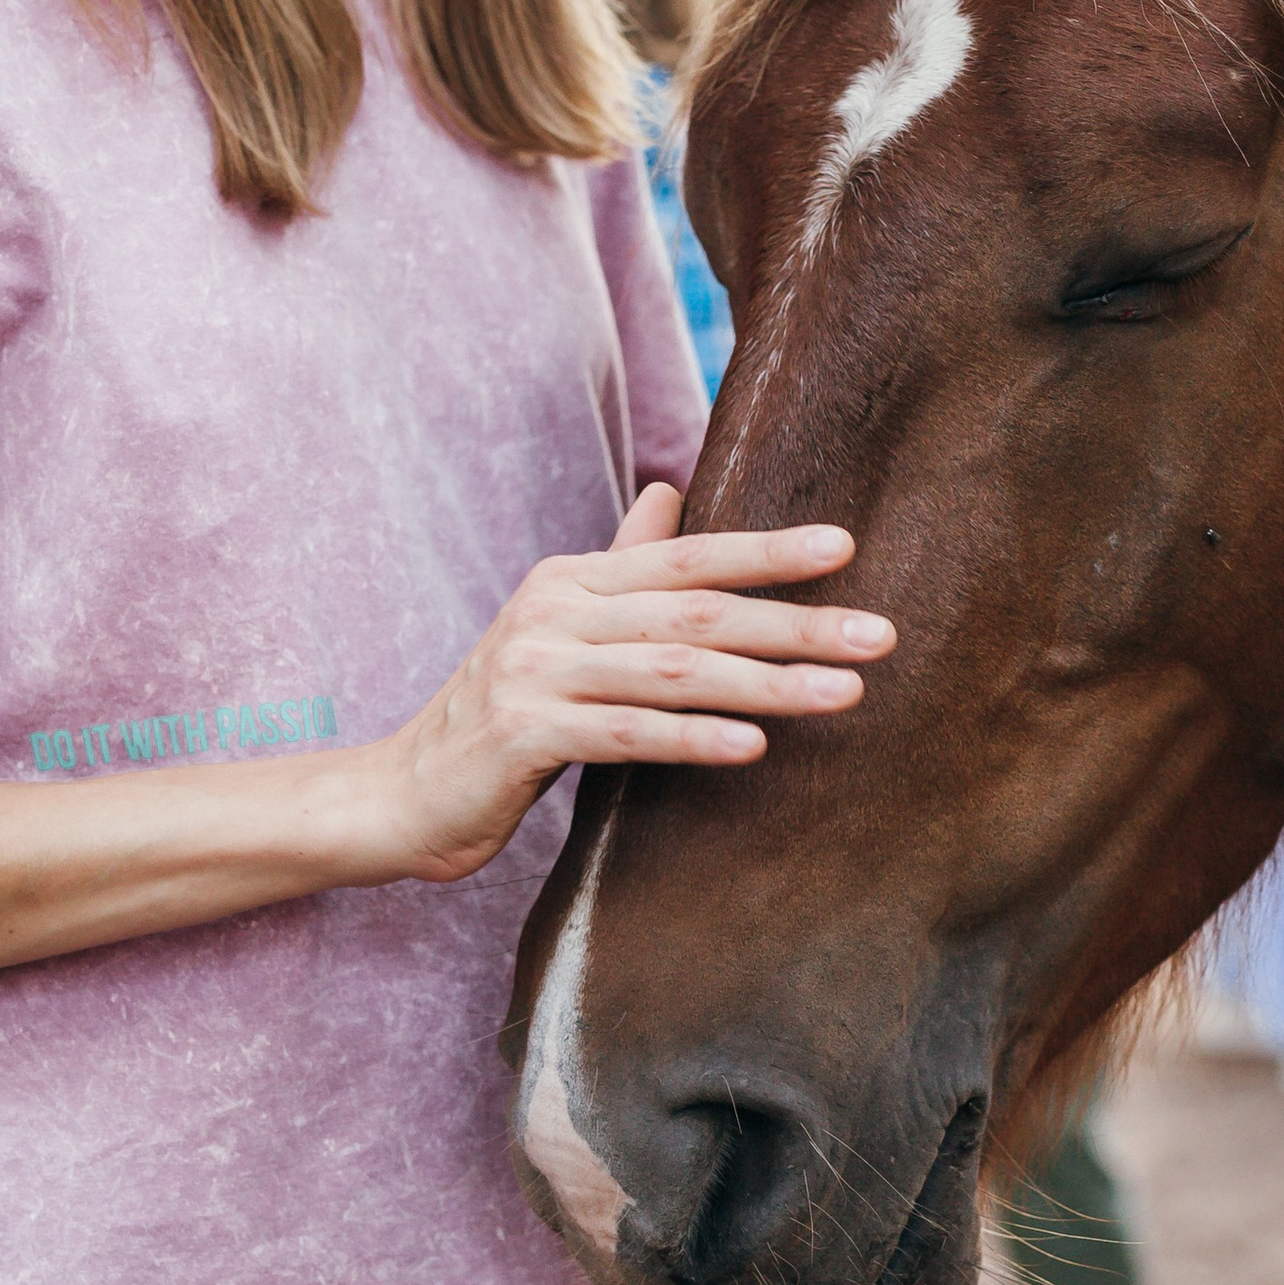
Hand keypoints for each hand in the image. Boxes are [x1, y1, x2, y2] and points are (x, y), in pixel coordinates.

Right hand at [361, 483, 893, 885]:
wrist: (403, 792)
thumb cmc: (502, 718)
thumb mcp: (561, 631)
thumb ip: (622, 568)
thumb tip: (672, 492)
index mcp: (572, 581)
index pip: (687, 557)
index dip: (767, 550)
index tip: (847, 546)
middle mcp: (555, 613)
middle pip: (696, 611)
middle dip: (795, 622)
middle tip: (880, 635)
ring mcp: (537, 672)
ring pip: (675, 672)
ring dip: (768, 683)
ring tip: (842, 693)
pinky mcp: (525, 734)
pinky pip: (628, 734)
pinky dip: (694, 737)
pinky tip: (752, 746)